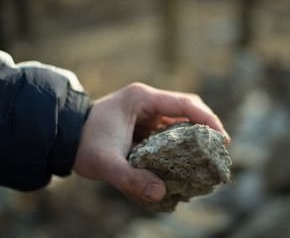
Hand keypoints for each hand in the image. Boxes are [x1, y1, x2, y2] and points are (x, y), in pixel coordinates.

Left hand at [73, 83, 229, 201]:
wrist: (65, 136)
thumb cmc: (83, 143)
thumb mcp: (104, 162)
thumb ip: (129, 178)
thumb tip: (160, 193)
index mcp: (142, 98)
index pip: (184, 104)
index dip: (207, 119)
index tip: (222, 138)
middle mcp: (148, 101)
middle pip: (188, 108)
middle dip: (207, 126)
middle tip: (220, 149)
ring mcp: (147, 112)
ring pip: (181, 119)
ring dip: (197, 134)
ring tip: (209, 155)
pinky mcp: (145, 123)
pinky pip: (171, 129)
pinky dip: (183, 142)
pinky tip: (188, 158)